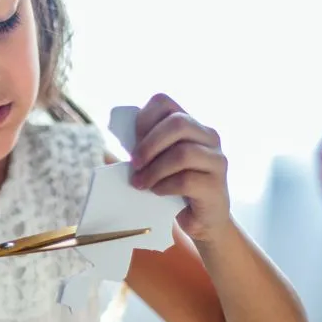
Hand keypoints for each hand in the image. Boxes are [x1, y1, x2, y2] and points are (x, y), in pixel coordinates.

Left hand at [128, 93, 232, 241]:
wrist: (201, 220)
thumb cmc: (173, 187)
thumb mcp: (155, 164)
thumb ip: (140, 151)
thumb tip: (106, 150)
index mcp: (190, 124)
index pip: (164, 102)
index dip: (143, 119)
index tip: (132, 143)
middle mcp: (208, 136)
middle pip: (178, 123)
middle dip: (149, 144)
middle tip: (134, 165)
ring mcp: (216, 160)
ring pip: (183, 153)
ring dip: (155, 170)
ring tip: (141, 184)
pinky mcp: (216, 185)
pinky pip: (187, 180)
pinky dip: (165, 186)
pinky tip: (157, 192)